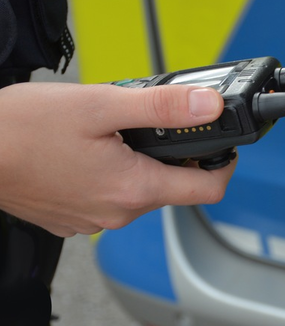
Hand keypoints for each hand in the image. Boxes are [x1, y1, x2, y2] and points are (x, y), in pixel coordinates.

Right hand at [0, 82, 235, 235]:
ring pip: (137, 192)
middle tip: (143, 126)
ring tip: (105, 137)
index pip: (207, 190)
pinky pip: (106, 199)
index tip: (221, 148)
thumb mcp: (100, 105)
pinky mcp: (74, 220)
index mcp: (135, 188)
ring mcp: (95, 220)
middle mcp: (120, 213)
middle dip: (166, 155)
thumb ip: (162, 107)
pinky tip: (82, 156)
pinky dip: (106, 177)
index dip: (222, 166)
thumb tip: (208, 106)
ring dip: (134, 165)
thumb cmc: (21, 130)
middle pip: (170, 187)